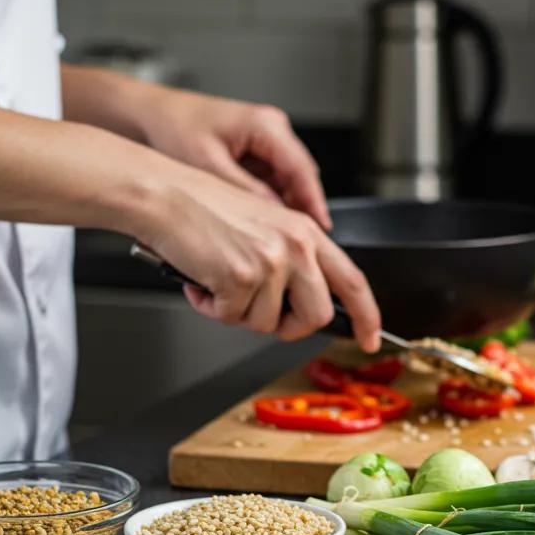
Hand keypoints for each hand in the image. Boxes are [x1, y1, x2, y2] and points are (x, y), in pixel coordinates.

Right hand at [137, 161, 379, 350]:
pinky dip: (210, 307)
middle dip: (288, 326)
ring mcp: (271, 262)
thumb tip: (300, 305)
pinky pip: (231, 318)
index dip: (366, 316)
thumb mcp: (266, 225)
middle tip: (259, 312)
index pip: (352, 281)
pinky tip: (201, 279)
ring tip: (219, 280)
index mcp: (306, 233)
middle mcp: (296, 246)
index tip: (369, 339)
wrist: (165, 195)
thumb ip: (293, 261)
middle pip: (316, 316)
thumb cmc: (205, 208)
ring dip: (238, 312)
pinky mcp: (241, 277)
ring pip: (267, 323)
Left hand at [138, 86, 330, 229]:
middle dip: (300, 210)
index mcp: (266, 126)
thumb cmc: (172, 128)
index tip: (320, 229)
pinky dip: (269, 203)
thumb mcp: (209, 165)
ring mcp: (265, 142)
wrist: (149, 115)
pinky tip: (260, 223)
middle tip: (299, 242)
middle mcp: (272, 131)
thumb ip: (245, 191)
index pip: (302, 170)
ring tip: (276, 237)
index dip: (313, 202)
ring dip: (284, 208)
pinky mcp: (255, 153)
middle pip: (300, 178)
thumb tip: (275, 217)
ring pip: (288, 183)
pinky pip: (272, 182)